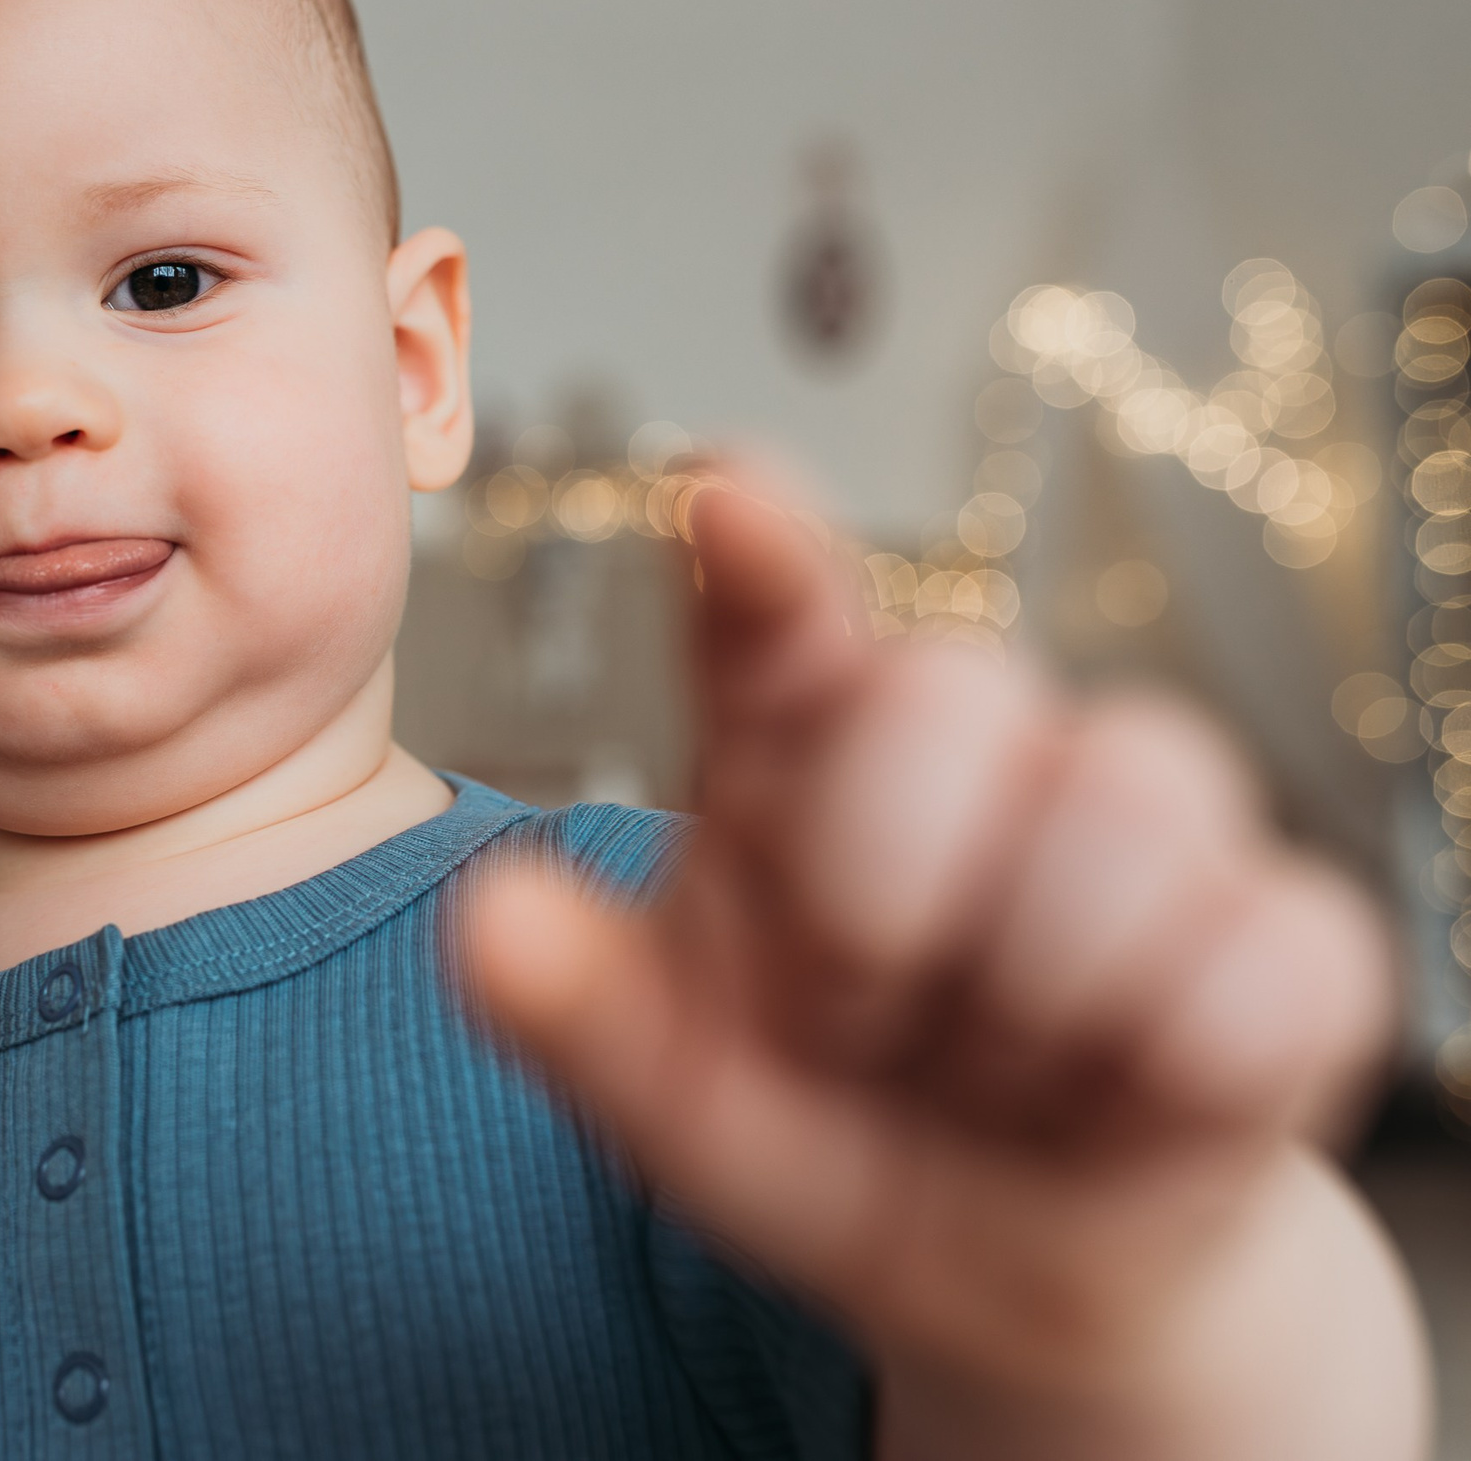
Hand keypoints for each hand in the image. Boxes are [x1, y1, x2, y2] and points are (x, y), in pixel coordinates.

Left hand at [459, 467, 1422, 1457]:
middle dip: (878, 897)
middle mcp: (973, 743)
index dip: (763, 550)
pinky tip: (1126, 1103)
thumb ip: (576, 1011)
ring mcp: (1142, 818)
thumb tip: (486, 924)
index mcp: (796, 754)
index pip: (776, 616)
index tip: (723, 495)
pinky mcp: (1284, 932)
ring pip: (1130, 800)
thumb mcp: (676, 1093)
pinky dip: (1181, 1064)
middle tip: (851, 1024)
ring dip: (1028, 998)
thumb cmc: (826, 1126)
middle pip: (948, 693)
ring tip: (989, 1075)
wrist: (1012, 1275)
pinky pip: (1267, 954)